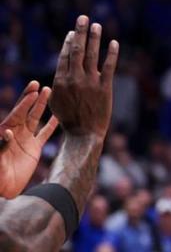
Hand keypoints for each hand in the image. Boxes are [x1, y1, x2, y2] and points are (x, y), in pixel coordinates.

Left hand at [0, 81, 58, 197]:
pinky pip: (45, 134)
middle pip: (25, 111)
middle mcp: (16, 133)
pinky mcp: (34, 149)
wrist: (3, 191)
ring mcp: (26, 140)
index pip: (16, 114)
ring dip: (42, 105)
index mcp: (5, 133)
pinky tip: (59, 115)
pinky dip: (52, 125)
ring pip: (36, 118)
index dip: (24, 102)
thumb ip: (0, 147)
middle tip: (37, 84)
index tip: (32, 91)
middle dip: (31, 97)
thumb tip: (7, 133)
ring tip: (49, 91)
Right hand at [50, 15, 118, 138]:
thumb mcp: (57, 100)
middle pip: (77, 50)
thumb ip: (59, 82)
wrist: (84, 133)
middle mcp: (74, 79)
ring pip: (92, 55)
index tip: (73, 32)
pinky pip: (109, 66)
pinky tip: (114, 42)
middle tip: (83, 18)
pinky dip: (112, 53)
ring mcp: (90, 82)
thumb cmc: (69, 118)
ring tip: (97, 25)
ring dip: (94, 38)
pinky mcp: (105, 87)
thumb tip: (62, 66)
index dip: (69, 42)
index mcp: (61, 81)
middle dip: (80, 32)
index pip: (65, 56)